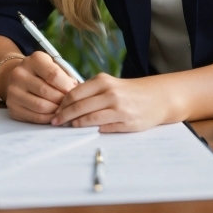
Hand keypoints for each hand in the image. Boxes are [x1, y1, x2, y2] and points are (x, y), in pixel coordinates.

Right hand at [4, 51, 77, 123]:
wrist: (19, 77)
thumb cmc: (43, 72)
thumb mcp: (53, 66)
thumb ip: (65, 76)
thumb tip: (77, 91)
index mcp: (34, 60)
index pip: (53, 75)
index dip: (66, 86)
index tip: (74, 92)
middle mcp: (20, 74)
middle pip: (46, 92)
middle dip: (62, 100)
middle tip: (71, 103)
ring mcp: (14, 91)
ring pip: (41, 106)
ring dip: (56, 110)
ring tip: (63, 109)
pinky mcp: (12, 107)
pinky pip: (34, 117)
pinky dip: (48, 118)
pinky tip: (54, 115)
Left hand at [51, 73, 173, 131]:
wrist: (157, 97)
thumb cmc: (129, 91)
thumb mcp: (110, 84)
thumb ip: (92, 91)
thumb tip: (68, 103)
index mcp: (103, 81)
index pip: (75, 93)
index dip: (62, 104)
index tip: (55, 111)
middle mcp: (110, 93)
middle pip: (79, 107)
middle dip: (64, 116)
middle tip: (55, 122)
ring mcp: (118, 109)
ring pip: (89, 119)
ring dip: (75, 125)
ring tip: (67, 128)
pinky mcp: (126, 123)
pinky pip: (103, 128)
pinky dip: (92, 130)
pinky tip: (86, 131)